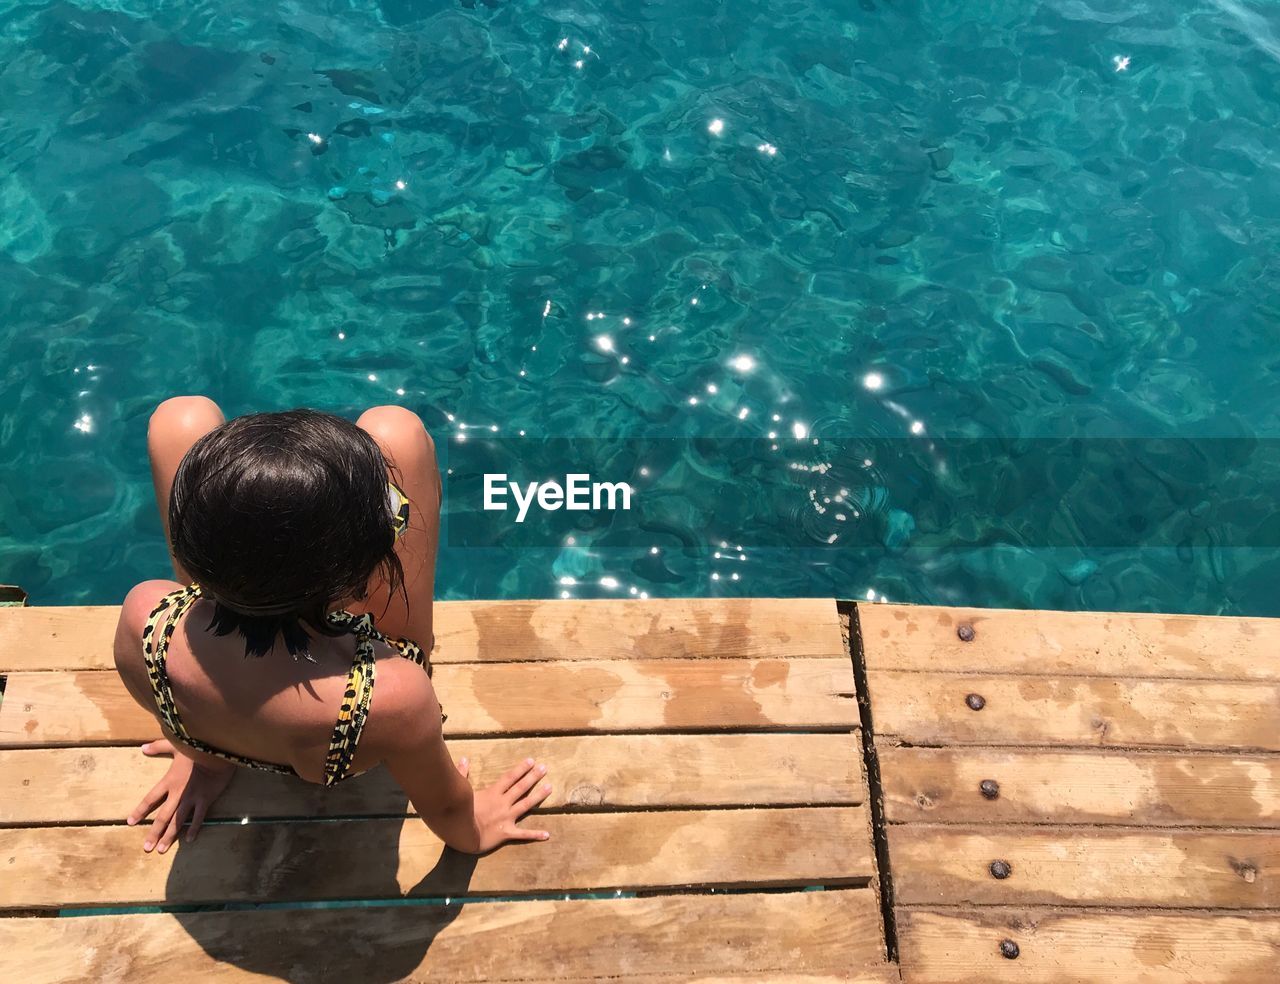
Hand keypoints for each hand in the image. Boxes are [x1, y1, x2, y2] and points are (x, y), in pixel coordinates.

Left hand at [127, 739, 235, 853]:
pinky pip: (198, 817)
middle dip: (154, 833)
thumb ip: (158, 747)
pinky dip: (193, 828)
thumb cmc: (196, 748)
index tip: (130, 822)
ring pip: (177, 821)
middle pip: (162, 817)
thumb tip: (142, 748)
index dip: (140, 811)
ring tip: (161, 849)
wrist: (217, 752)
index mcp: (168, 781)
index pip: (150, 799)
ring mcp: (191, 798)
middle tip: (147, 847)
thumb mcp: (176, 745)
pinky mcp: (205, 800)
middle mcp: (177, 794)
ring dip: (169, 836)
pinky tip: (188, 839)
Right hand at [454, 756, 551, 853]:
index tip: (531, 761)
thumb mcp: (461, 792)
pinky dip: (535, 835)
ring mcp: (506, 818)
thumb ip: (463, 774)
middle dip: (533, 777)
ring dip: (538, 796)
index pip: (509, 778)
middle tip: (545, 768)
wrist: (461, 834)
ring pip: (526, 805)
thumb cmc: (458, 813)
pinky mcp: (507, 832)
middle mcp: (502, 803)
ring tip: (550, 787)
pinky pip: (523, 834)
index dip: (521, 769)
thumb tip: (464, 758)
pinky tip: (547, 834)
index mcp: (492, 793)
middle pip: (521, 787)